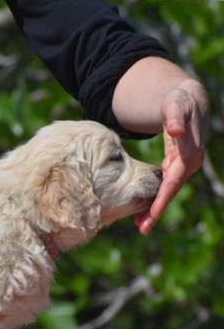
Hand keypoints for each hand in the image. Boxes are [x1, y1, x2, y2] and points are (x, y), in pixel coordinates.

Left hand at [134, 79, 207, 234]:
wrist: (187, 100)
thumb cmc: (178, 101)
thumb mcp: (176, 104)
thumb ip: (174, 116)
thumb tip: (175, 131)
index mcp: (188, 153)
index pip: (173, 181)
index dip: (161, 200)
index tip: (150, 216)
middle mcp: (188, 162)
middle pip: (170, 191)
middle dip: (157, 211)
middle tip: (141, 228)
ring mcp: (183, 165)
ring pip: (168, 191)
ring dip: (155, 208)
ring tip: (139, 225)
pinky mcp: (176, 165)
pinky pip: (165, 185)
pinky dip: (155, 197)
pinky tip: (143, 209)